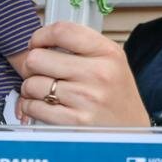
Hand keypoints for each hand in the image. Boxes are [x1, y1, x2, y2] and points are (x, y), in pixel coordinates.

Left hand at [16, 22, 148, 126]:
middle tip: (40, 71)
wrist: (131, 130)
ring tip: (45, 91)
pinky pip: (33, 107)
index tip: (37, 44)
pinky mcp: (74, 121)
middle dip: (32, 66)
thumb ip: (80, 47)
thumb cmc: (115, 95)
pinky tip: (43, 105)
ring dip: (30, 88)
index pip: (61, 31)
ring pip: (31, 84)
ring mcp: (85, 98)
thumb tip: (39, 42)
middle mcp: (97, 73)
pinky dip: (31, 106)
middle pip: (37, 58)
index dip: (40, 36)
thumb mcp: (110, 61)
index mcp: (107, 52)